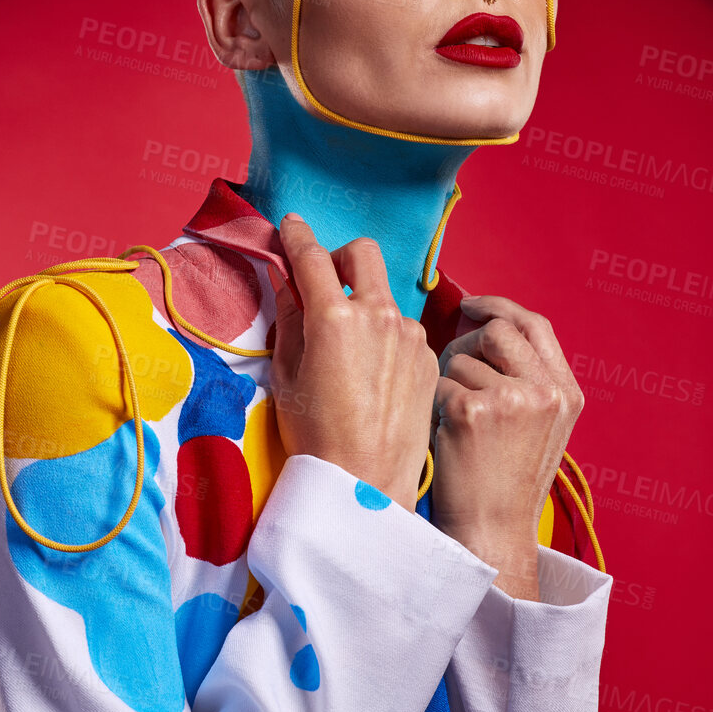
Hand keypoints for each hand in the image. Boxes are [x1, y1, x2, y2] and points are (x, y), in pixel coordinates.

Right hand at [270, 214, 438, 511]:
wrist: (367, 484)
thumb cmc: (317, 437)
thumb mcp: (287, 377)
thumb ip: (288, 319)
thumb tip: (285, 281)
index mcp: (334, 317)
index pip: (311, 256)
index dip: (295, 235)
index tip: (288, 227)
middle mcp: (378, 316)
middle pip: (362, 254)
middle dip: (340, 257)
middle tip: (324, 281)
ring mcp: (410, 336)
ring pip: (386, 295)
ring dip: (365, 302)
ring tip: (349, 346)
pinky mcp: (427, 359)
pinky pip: (405, 330)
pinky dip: (387, 336)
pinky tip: (374, 374)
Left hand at [430, 295, 583, 597]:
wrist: (493, 533)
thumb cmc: (503, 483)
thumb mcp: (537, 428)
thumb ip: (524, 378)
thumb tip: (480, 325)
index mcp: (567, 393)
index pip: (535, 324)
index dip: (500, 307)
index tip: (472, 306)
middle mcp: (547, 392)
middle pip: (497, 330)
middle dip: (466, 343)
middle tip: (453, 374)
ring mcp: (513, 400)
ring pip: (460, 358)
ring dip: (447, 384)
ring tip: (456, 426)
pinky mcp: (475, 412)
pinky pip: (438, 383)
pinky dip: (433, 406)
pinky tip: (445, 437)